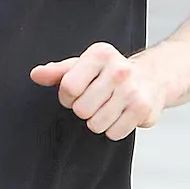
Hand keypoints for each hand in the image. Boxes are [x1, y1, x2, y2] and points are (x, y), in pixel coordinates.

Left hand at [30, 42, 165, 141]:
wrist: (153, 77)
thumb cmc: (111, 72)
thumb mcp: (84, 65)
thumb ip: (58, 71)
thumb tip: (36, 75)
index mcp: (100, 55)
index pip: (68, 87)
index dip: (67, 97)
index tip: (76, 94)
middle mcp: (118, 70)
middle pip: (81, 109)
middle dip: (84, 110)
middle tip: (96, 101)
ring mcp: (132, 90)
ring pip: (96, 124)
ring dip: (99, 121)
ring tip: (109, 107)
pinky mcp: (142, 109)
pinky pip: (114, 133)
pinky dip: (114, 129)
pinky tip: (121, 114)